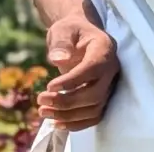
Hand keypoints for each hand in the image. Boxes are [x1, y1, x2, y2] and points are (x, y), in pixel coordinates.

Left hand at [37, 15, 118, 130]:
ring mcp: (110, 85)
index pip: (93, 69)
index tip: (49, 86)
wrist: (80, 37)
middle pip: (95, 94)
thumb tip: (58, 60)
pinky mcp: (104, 97)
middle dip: (67, 102)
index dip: (72, 81)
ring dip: (68, 115)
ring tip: (43, 112)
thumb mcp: (62, 30)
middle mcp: (112, 69)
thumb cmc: (70, 32)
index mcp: (105, 48)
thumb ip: (60, 43)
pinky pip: (95, 116)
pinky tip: (56, 124)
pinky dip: (77, 124)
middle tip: (41, 100)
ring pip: (95, 108)